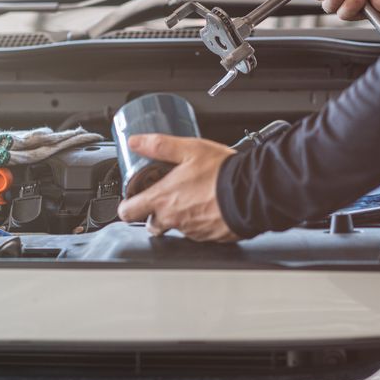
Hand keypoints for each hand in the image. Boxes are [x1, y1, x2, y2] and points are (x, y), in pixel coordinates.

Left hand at [116, 134, 239, 241]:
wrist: (252, 191)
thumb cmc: (221, 172)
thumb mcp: (189, 149)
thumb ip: (159, 146)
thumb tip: (135, 142)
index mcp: (162, 199)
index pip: (128, 213)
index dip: (127, 206)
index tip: (131, 200)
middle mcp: (174, 219)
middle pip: (152, 225)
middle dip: (154, 214)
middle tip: (166, 199)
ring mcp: (192, 231)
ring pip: (177, 228)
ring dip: (180, 217)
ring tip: (194, 198)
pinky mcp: (209, 237)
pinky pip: (198, 232)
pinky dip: (200, 222)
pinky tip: (210, 207)